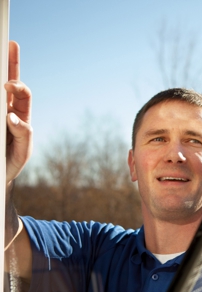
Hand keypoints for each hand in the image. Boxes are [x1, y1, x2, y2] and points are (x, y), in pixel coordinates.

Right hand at [4, 41, 32, 184]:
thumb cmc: (12, 159)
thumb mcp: (22, 150)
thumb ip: (22, 133)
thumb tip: (11, 116)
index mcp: (21, 114)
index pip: (23, 94)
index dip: (17, 86)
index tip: (8, 85)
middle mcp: (7, 108)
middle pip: (9, 81)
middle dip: (11, 62)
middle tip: (10, 43)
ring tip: (0, 52)